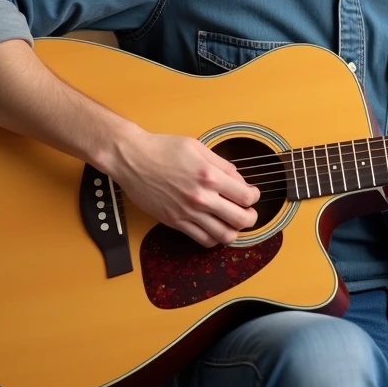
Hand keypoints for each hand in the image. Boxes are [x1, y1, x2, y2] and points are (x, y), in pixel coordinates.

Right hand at [113, 131, 260, 248]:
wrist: (132, 159)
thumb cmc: (162, 148)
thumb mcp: (198, 147)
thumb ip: (222, 164)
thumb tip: (238, 179)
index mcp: (209, 176)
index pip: (246, 196)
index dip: (255, 196)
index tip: (252, 194)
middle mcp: (200, 197)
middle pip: (240, 219)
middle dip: (251, 217)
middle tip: (249, 212)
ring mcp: (187, 212)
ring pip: (223, 235)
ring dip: (235, 231)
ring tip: (233, 223)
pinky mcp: (175, 222)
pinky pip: (202, 239)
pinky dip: (214, 238)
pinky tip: (215, 228)